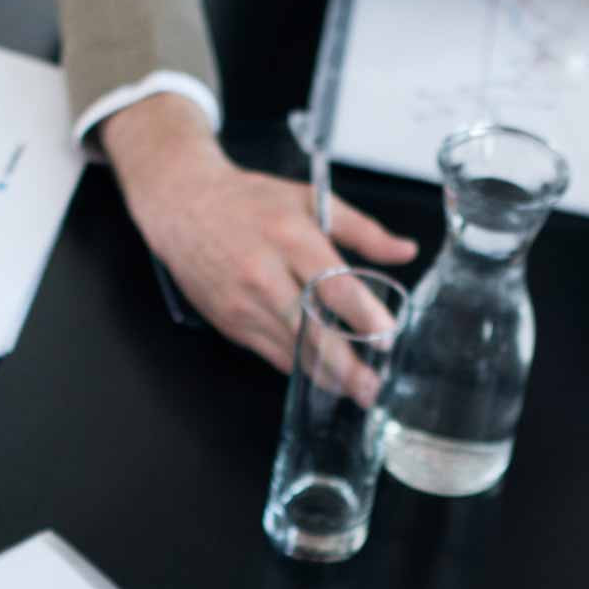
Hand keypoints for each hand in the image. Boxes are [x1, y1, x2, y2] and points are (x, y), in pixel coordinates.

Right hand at [109, 103, 416, 381]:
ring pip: (290, 348)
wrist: (183, 204)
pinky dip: (296, 365)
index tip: (386, 338)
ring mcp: (243, 302)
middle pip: (312, 329)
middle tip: (372, 388)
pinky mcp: (229, 321)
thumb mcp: (310, 199)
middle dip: (345, 365)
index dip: (363, 316)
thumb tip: (406, 251)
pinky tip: (318, 374)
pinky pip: (269, 352)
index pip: (335, 285)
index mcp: (291, 236)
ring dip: (323, 373)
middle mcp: (264, 273)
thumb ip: (362, 230)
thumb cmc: (249, 201)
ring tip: (353, 389)